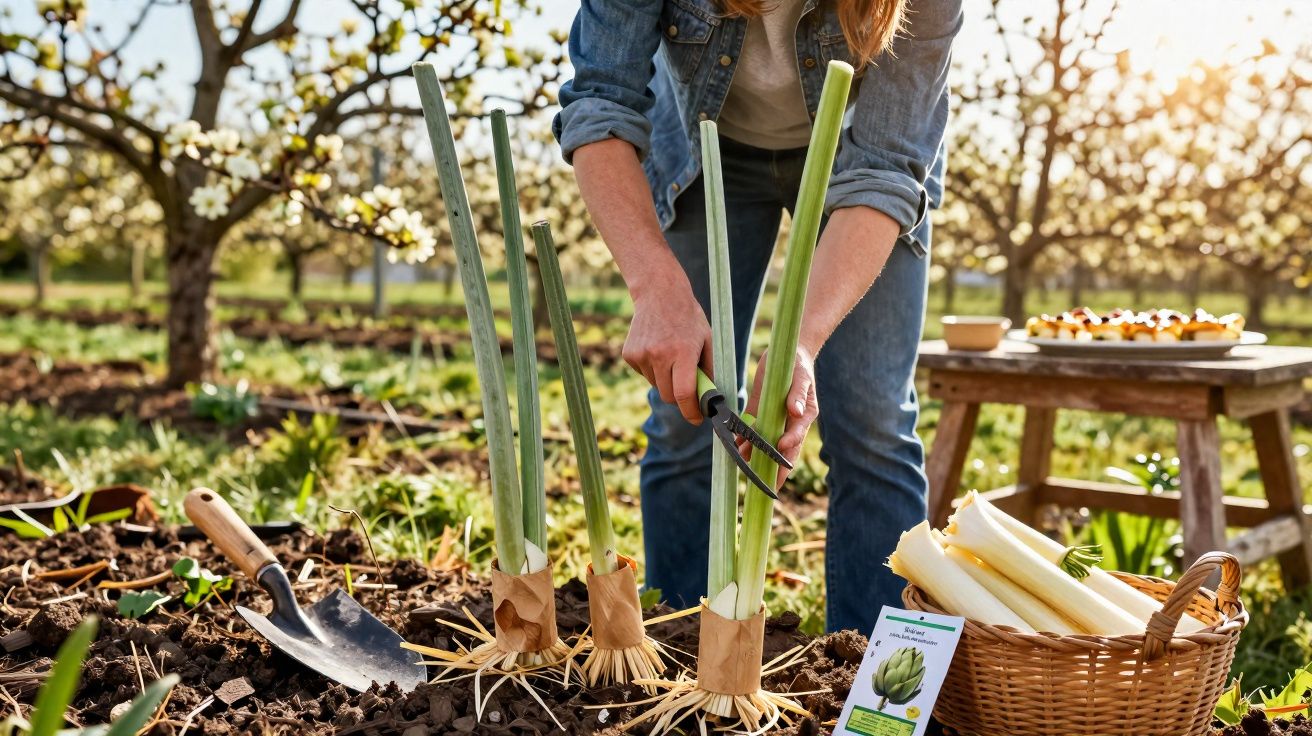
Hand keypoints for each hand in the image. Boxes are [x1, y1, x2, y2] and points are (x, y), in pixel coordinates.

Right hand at [622, 278, 711, 424]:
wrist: (659, 294)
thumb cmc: (689, 318)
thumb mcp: (707, 340)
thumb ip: (708, 370)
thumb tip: (709, 398)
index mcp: (682, 352)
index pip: (683, 394)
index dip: (691, 411)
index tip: (697, 418)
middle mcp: (659, 355)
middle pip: (668, 396)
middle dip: (679, 397)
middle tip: (687, 385)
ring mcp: (641, 355)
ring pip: (656, 386)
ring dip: (666, 380)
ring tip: (671, 356)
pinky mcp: (629, 354)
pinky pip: (644, 375)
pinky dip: (653, 370)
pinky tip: (657, 349)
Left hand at [741, 346, 818, 486]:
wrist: (789, 353)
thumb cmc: (799, 365)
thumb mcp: (801, 377)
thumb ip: (798, 394)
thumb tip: (796, 411)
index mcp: (804, 417)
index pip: (797, 437)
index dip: (789, 445)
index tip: (781, 447)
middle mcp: (789, 423)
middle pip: (782, 451)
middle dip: (774, 469)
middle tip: (765, 484)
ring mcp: (774, 419)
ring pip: (765, 444)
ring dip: (755, 455)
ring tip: (743, 464)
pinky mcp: (760, 412)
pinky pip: (752, 431)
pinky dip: (745, 440)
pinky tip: (735, 446)